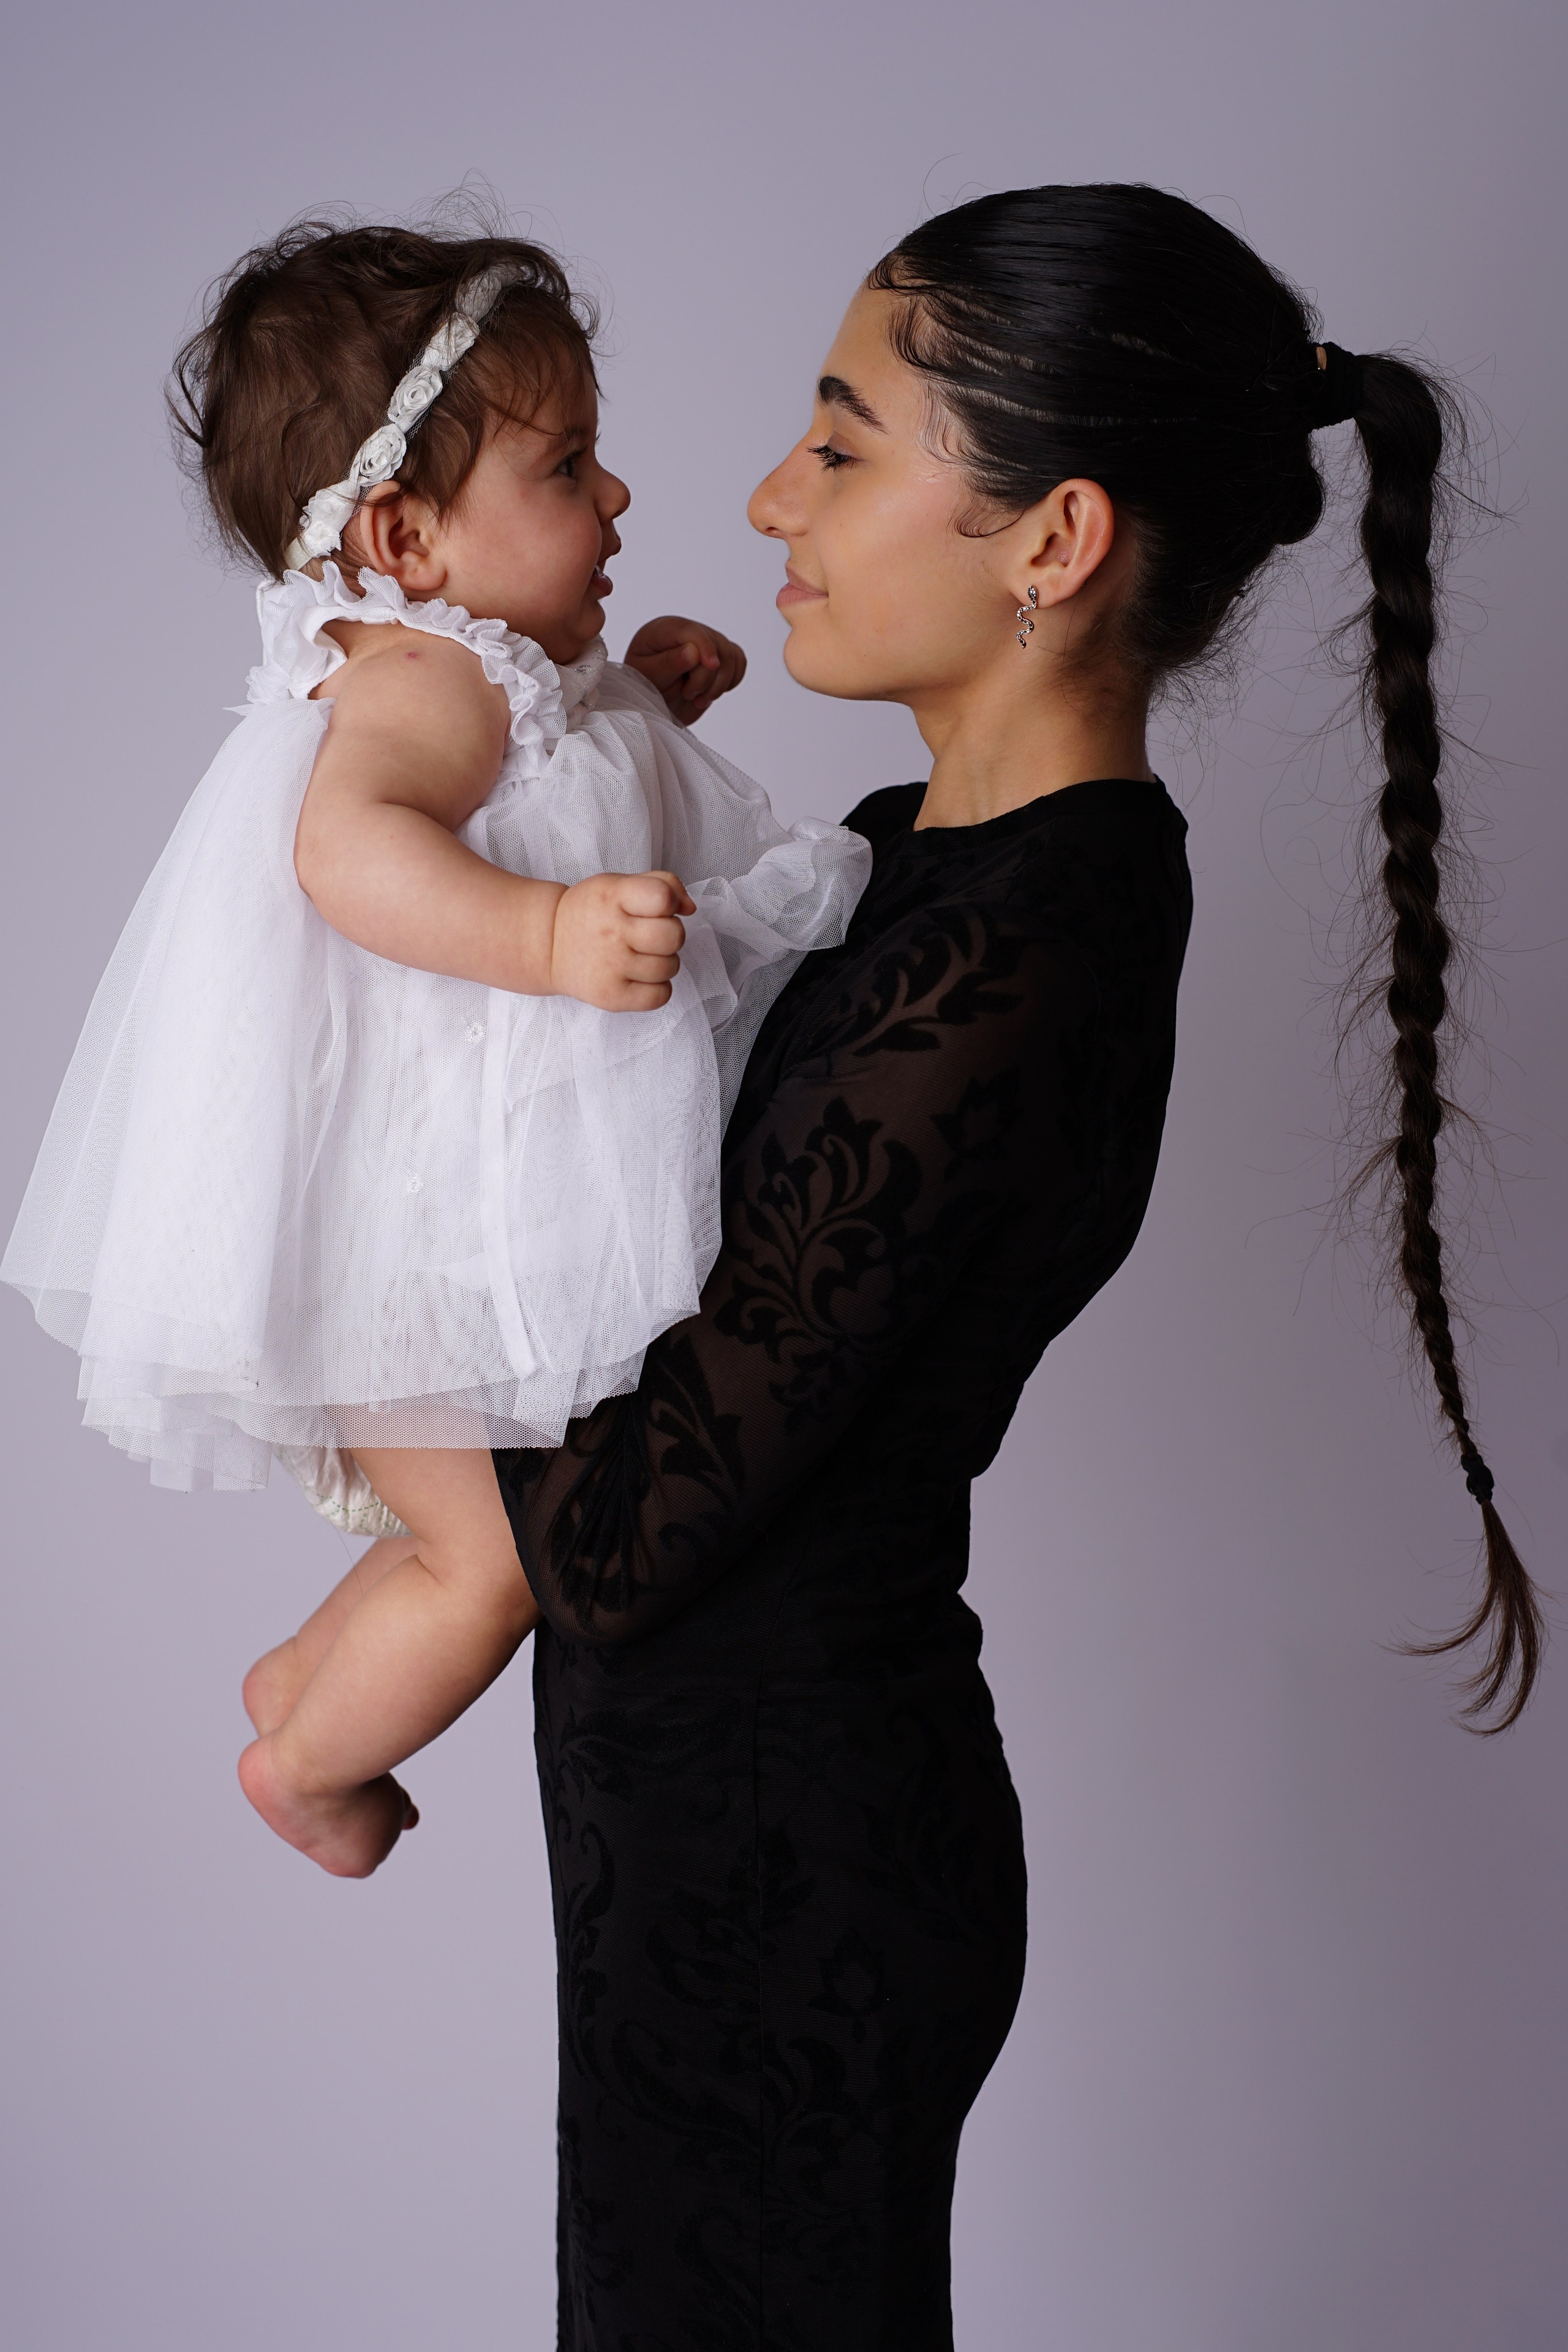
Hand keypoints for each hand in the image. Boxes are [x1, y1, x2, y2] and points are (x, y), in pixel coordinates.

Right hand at [548, 869, 696, 1010]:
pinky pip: (661, 995)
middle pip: (674, 936)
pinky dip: (657, 988)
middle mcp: (611, 932)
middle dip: (670, 935)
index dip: (668, 903)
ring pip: (671, 967)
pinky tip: (639, 976)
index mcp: (613, 896)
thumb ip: (662, 884)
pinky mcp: (611, 997)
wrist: (549, 944)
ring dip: (664, 962)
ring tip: (640, 955)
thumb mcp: (619, 884)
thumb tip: (690, 908)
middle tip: (649, 936)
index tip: (655, 908)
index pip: (663, 897)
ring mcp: (610, 967)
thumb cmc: (593, 912)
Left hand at [624, 615, 746, 725]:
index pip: (692, 630)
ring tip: (696, 698)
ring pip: (730, 657)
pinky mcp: (719, 658)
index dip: (705, 647)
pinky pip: (739, 662)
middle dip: (705, 678)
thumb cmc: (644, 687)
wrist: (653, 704)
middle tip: (687, 694)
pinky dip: (731, 681)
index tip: (711, 666)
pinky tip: (711, 692)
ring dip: (717, 685)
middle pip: (716, 646)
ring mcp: (706, 644)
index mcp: (665, 630)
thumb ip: (668, 663)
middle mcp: (688, 632)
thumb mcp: (647, 677)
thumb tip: (693, 651)